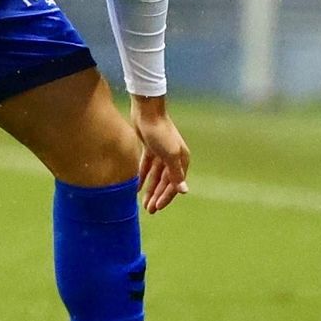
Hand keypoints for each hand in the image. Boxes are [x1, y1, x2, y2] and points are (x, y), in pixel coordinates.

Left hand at [131, 95, 188, 213]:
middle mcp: (173, 158)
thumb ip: (175, 174)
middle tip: (149, 210)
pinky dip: (142, 177)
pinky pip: (146, 167)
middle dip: (157, 196)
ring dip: (150, 189)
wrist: (147, 111)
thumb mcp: (170, 154)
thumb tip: (184, 191)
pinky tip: (135, 188)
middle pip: (165, 182)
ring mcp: (161, 153)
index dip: (166, 197)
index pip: (175, 184)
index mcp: (182, 160)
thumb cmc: (160, 132)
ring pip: (155, 176)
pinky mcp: (149, 149)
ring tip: (143, 203)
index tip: (157, 208)